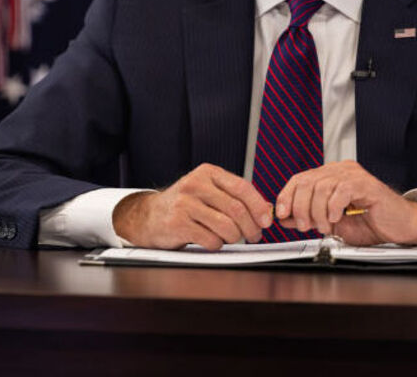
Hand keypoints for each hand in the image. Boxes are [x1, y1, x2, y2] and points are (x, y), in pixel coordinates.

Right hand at [112, 164, 272, 249]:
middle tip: (254, 236)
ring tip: (231, 238)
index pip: (242, 187)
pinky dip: (217, 245)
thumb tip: (267, 209)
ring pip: (226, 226)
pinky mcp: (178, 224)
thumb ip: (234, 197)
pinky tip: (211, 240)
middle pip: (237, 209)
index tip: (266, 221)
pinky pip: (211, 240)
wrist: (149, 216)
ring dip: (234, 238)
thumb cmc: (184, 205)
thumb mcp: (208, 192)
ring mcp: (185, 204)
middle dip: (251, 227)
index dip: (259, 206)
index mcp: (207, 173)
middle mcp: (195, 185)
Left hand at [274, 160, 416, 245]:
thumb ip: (308, 218)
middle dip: (300, 207)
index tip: (281, 214)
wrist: (400, 227)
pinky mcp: (366, 184)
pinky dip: (334, 207)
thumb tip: (284, 217)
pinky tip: (337, 218)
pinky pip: (341, 190)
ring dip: (317, 211)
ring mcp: (353, 175)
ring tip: (325, 226)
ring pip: (321, 186)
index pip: (299, 179)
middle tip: (305, 225)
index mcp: (330, 177)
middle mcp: (340, 171)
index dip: (286, 196)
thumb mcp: (331, 224)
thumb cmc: (370, 224)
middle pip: (307, 182)